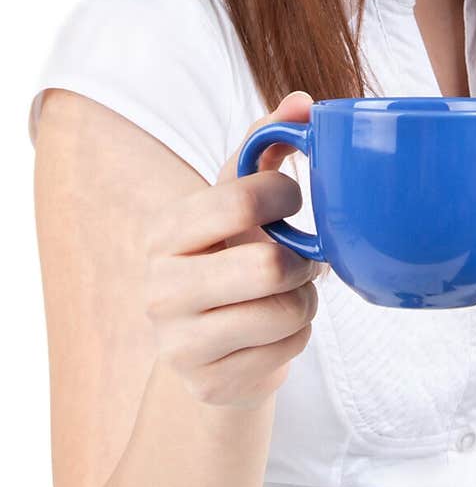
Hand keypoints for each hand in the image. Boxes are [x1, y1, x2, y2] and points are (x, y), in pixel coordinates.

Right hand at [144, 90, 322, 407]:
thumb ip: (266, 144)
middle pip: (268, 267)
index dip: (285, 195)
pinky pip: (290, 351)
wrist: (208, 344)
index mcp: (165, 233)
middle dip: (302, 261)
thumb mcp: (237, 198)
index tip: (292, 199)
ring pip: (287, 312)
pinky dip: (299, 335)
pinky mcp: (211, 385)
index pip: (241, 200)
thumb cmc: (229, 252)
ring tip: (289, 292)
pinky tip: (277, 328)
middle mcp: (160, 290)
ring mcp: (180, 346)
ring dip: (305, 299)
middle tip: (301, 257)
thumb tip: (302, 100)